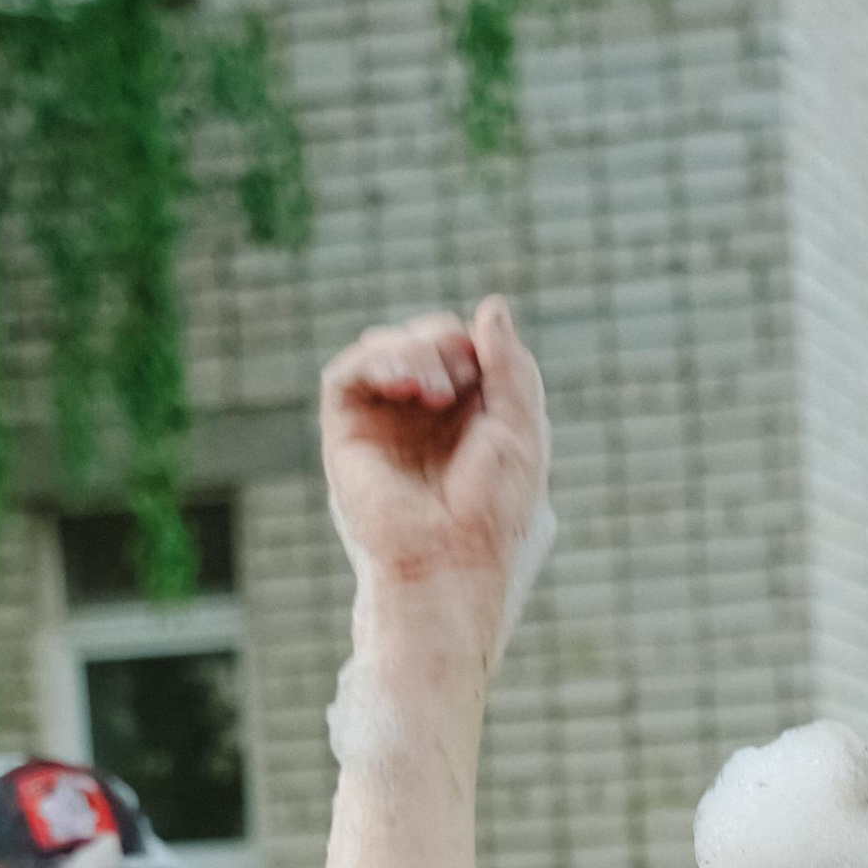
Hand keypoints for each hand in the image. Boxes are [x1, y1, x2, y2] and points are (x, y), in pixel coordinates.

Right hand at [318, 300, 552, 637]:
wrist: (448, 561)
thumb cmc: (490, 513)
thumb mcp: (521, 430)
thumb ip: (512, 367)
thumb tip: (490, 305)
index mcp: (465, 417)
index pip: (462, 347)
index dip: (474, 344)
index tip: (486, 373)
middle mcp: (420, 416)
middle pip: (423, 338)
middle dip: (444, 341)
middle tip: (458, 383)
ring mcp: (381, 422)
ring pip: (385, 346)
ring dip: (415, 349)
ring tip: (436, 389)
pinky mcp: (346, 432)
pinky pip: (348, 373)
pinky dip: (377, 360)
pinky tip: (405, 382)